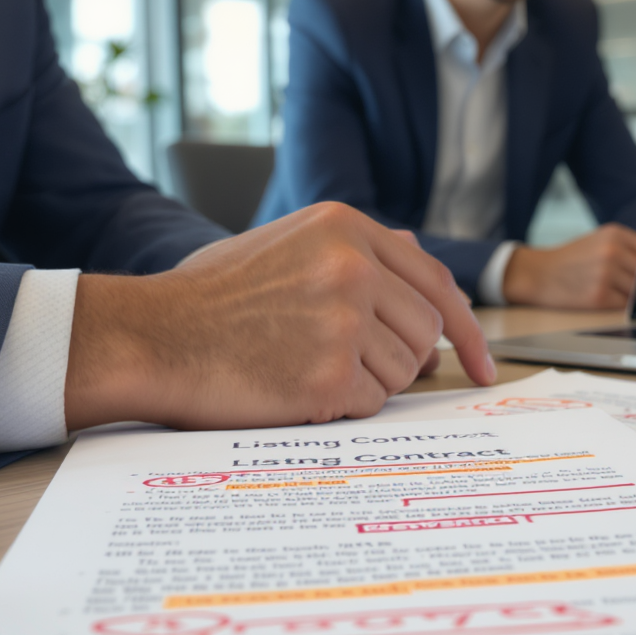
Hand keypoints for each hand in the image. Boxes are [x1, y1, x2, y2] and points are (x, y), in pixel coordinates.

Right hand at [63, 203, 495, 430]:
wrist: (152, 336)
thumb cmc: (211, 299)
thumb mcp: (285, 245)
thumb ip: (354, 249)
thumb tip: (421, 256)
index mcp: (345, 228)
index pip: (435, 282)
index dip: (466, 330)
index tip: (484, 365)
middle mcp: (352, 267)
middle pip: (424, 333)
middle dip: (401, 359)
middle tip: (349, 366)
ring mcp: (342, 321)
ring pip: (402, 373)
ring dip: (366, 382)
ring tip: (302, 364)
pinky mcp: (327, 375)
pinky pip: (371, 404)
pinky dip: (342, 406)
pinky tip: (295, 387)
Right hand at [501, 223, 635, 308]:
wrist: (538, 274)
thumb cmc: (571, 260)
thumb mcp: (599, 241)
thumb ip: (627, 249)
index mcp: (615, 234)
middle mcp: (612, 252)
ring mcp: (605, 275)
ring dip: (631, 296)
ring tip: (615, 291)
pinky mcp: (598, 297)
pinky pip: (624, 305)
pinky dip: (620, 305)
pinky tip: (607, 299)